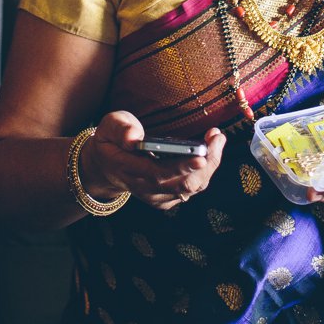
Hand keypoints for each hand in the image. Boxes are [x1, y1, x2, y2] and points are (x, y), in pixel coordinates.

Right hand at [83, 110, 226, 211]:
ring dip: (209, 165)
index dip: (182, 167)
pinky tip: (208, 151)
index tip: (200, 156)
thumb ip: (121, 129)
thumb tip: (134, 137)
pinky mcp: (166, 198)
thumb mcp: (109, 126)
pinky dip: (204, 171)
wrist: (106, 166)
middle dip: (206, 162)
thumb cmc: (112, 141)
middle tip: (217, 137)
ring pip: (191, 188)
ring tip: (216, 139)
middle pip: (183, 184)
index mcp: (129, 169)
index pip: (159, 174)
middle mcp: (145, 187)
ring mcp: (157, 195)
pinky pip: (191, 189)